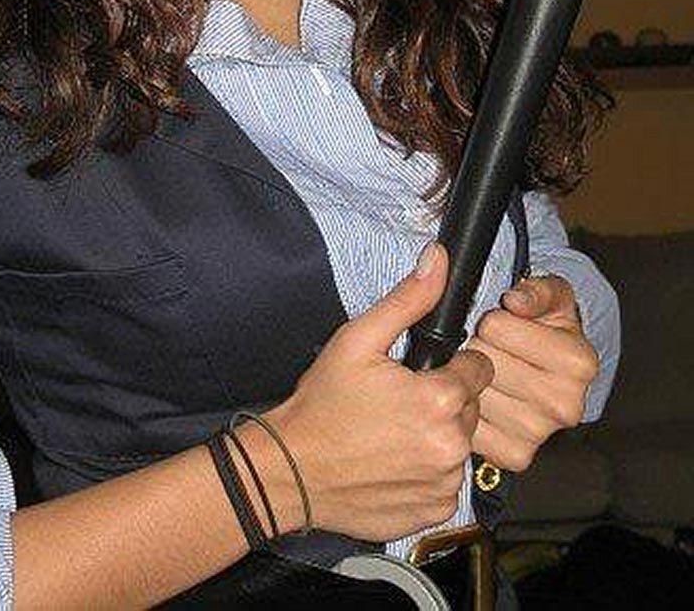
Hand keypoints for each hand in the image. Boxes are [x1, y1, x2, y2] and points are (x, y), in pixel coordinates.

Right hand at [265, 244, 493, 542]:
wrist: (293, 470)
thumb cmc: (323, 406)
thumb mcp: (358, 339)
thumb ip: (408, 300)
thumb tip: (438, 260)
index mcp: (439, 399)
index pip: (479, 370)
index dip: (452, 365)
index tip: (421, 372)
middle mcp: (450, 446)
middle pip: (471, 409)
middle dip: (443, 401)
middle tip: (400, 402)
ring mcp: (444, 484)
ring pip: (459, 446)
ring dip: (436, 437)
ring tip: (393, 433)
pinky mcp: (434, 511)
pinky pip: (447, 482)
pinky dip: (427, 473)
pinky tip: (394, 462)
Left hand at [467, 274, 599, 472]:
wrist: (552, 370)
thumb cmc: (547, 327)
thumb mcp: (550, 295)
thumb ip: (535, 290)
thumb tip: (515, 301)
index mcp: (578, 362)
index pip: (497, 327)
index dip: (492, 320)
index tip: (502, 323)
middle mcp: (566, 404)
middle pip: (483, 362)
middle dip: (478, 348)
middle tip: (491, 349)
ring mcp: (541, 433)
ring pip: (473, 393)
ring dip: (470, 380)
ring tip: (488, 372)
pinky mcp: (515, 455)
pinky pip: (472, 428)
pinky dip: (468, 411)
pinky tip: (482, 399)